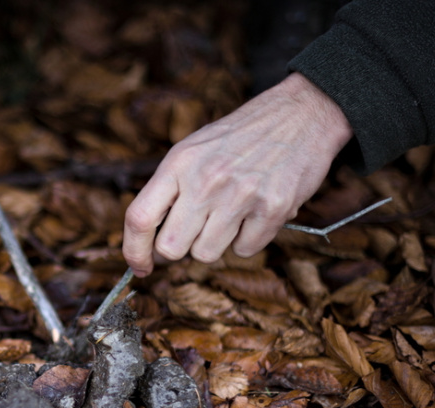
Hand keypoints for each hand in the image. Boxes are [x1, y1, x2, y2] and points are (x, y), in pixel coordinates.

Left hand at [122, 73, 353, 276]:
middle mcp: (205, 179)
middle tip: (197, 229)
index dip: (133, 250)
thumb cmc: (241, 137)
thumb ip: (171, 189)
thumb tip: (150, 241)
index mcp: (179, 163)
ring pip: (205, 254)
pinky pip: (244, 250)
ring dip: (216, 243)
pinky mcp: (272, 208)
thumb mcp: (194, 149)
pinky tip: (256, 213)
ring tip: (231, 214)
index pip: (140, 217)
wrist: (300, 114)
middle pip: (171, 248)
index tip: (140, 266)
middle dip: (181, 247)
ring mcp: (240, 195)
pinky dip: (248, 239)